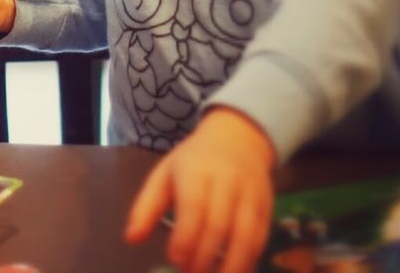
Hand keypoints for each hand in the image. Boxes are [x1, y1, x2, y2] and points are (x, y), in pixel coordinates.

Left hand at [124, 108, 274, 272]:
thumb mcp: (164, 175)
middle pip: (219, 224)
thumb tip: (131, 239)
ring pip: (246, 235)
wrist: (239, 139)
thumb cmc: (193, 162)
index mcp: (196, 170)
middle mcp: (228, 181)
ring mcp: (251, 195)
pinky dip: (248, 260)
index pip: (194, 205)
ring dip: (230, 265)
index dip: (185, 236)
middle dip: (204, 256)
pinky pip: (261, 239)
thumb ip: (146, 207)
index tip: (174, 259)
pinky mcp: (267, 207)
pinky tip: (233, 271)